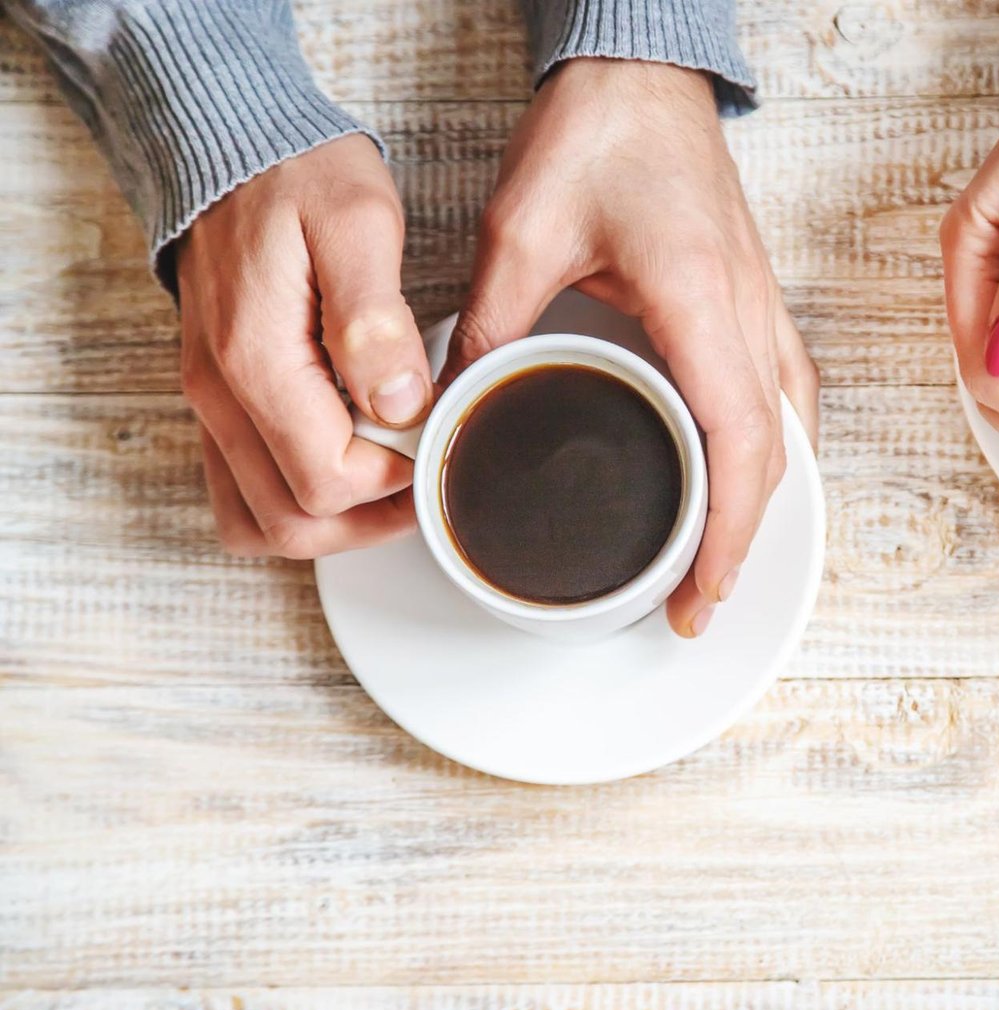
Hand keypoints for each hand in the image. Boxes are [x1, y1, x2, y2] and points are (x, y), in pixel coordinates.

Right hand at [178, 134, 432, 557]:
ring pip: (260, 522)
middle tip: (424, 472)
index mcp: (256, 360)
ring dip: (333, 524)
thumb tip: (399, 404)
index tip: (434, 441)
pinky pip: (243, 490)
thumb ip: (374, 320)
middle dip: (370, 519)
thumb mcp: (358, 222)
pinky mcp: (218, 400)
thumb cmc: (298, 174)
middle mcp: (221, 395)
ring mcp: (212, 403)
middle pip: (292, 523)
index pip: (327, 481)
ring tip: (392, 480)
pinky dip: (295, 501)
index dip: (394, 480)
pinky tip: (349, 467)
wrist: (231, 143)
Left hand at [448, 58, 817, 637]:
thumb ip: (492, 326)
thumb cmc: (600, 130)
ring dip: (761, 501)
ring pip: (786, 430)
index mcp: (702, 302)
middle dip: (743, 542)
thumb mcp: (521, 230)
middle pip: (772, 456)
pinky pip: (781, 392)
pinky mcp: (751, 299)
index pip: (738, 444)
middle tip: (693, 605)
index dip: (728, 534)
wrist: (641, 68)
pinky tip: (743, 472)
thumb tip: (450, 411)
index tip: (700, 594)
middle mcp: (747, 312)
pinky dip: (768, 450)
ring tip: (717, 557)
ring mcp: (760, 306)